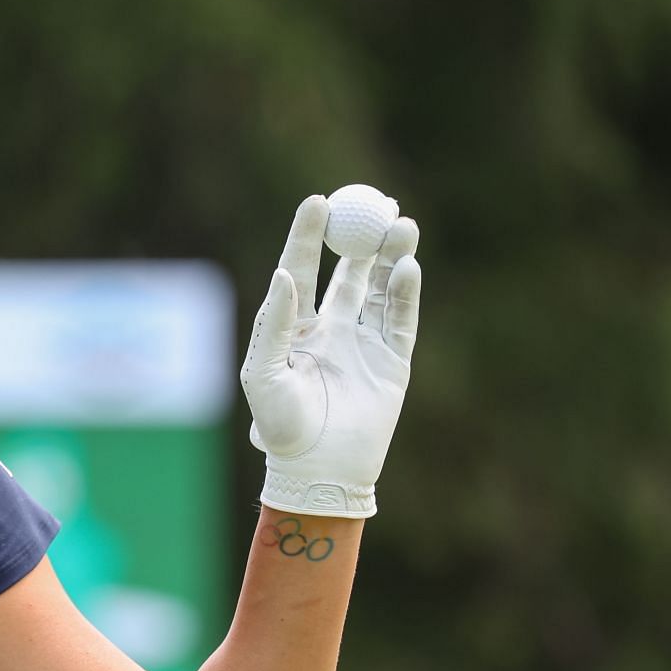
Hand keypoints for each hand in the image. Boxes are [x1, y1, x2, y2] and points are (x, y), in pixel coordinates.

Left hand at [239, 194, 422, 517]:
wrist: (319, 470)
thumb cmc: (281, 426)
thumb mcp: (263, 373)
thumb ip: (273, 323)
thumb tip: (284, 273)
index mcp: (294, 327)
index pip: (302, 269)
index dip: (309, 235)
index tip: (318, 200)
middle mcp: (331, 329)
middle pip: (350, 272)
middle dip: (364, 238)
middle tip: (376, 203)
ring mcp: (364, 344)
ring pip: (382, 289)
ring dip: (392, 256)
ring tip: (401, 224)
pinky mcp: (393, 362)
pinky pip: (402, 319)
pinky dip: (405, 291)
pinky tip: (406, 267)